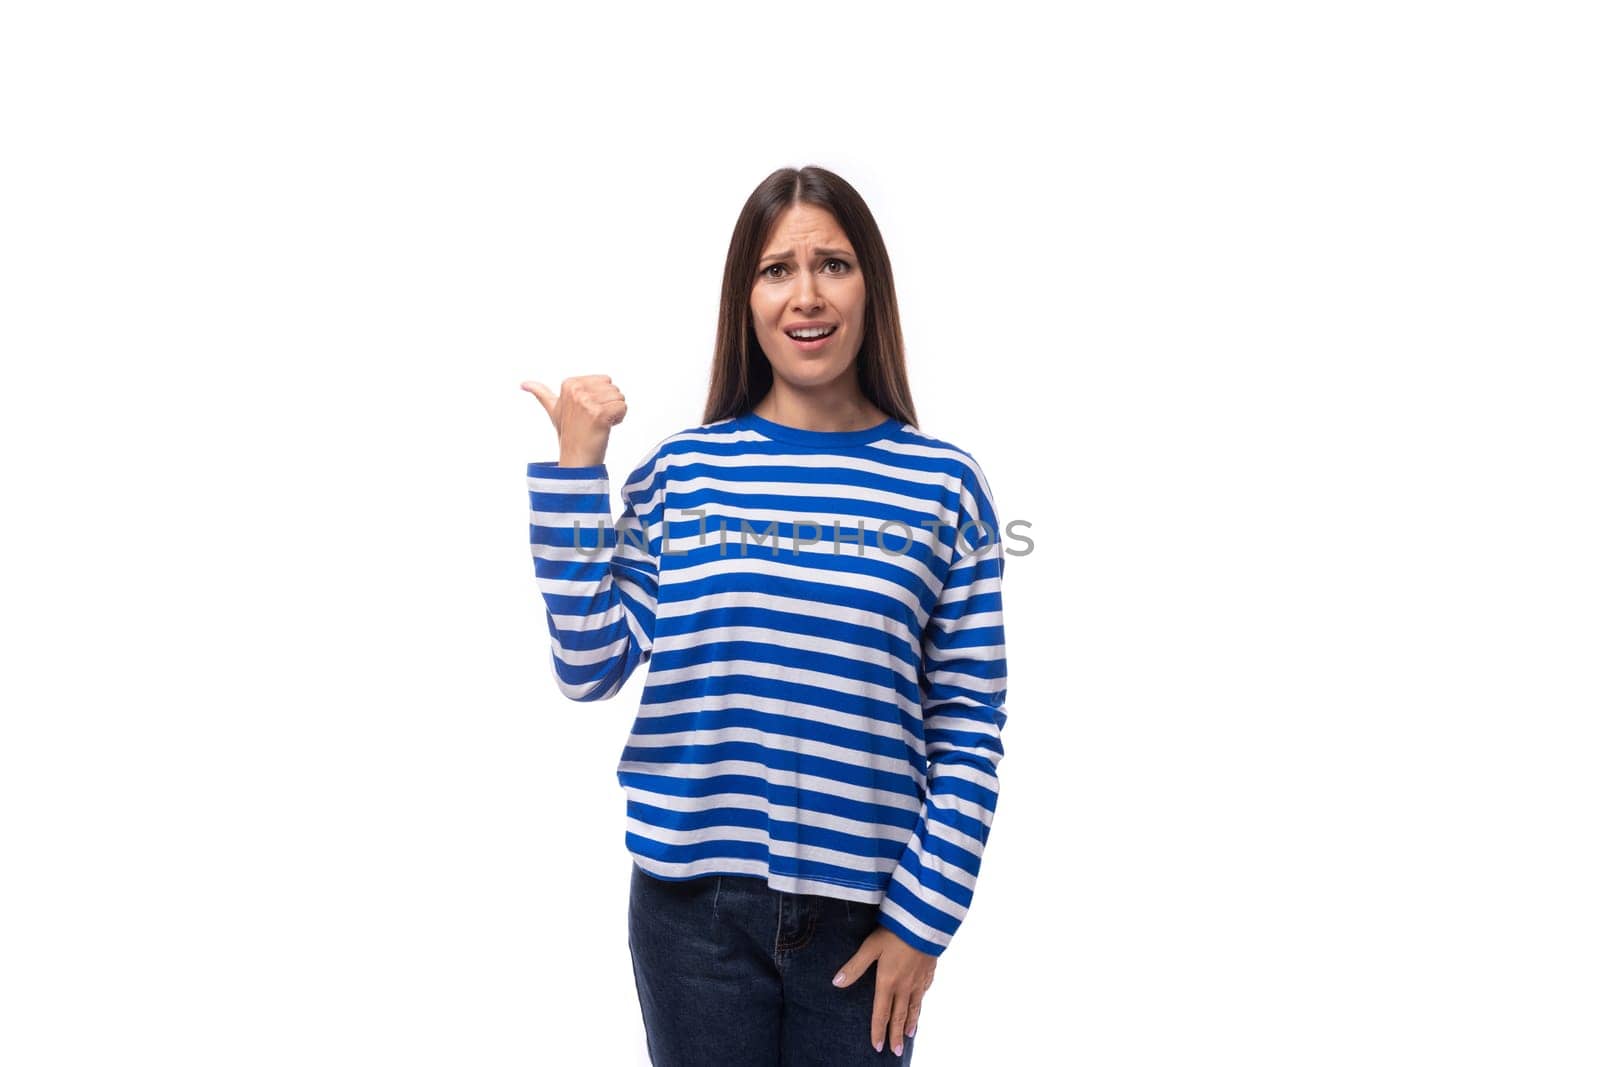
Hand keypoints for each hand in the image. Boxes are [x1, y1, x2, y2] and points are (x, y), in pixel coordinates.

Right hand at [521, 375, 626, 466]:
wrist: (575, 458)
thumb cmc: (568, 433)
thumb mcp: (553, 410)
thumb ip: (541, 393)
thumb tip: (523, 384)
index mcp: (569, 384)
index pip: (605, 380)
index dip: (601, 397)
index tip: (587, 412)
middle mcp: (577, 390)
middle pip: (614, 388)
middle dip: (609, 404)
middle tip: (594, 420)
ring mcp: (587, 402)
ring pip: (620, 397)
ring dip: (614, 412)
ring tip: (599, 424)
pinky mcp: (599, 414)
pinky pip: (622, 408)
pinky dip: (619, 419)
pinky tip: (605, 428)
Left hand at [832, 924, 935, 1056]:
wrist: (923, 922)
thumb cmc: (894, 933)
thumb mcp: (870, 948)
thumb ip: (854, 967)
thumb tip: (836, 982)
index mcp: (888, 982)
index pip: (882, 1013)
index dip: (879, 1031)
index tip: (877, 1047)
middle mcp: (904, 986)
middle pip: (900, 1016)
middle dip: (897, 1035)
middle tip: (896, 1051)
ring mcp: (918, 980)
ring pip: (914, 1007)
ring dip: (911, 1023)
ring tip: (910, 1036)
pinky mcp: (928, 971)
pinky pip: (924, 993)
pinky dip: (920, 1004)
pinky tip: (920, 1005)